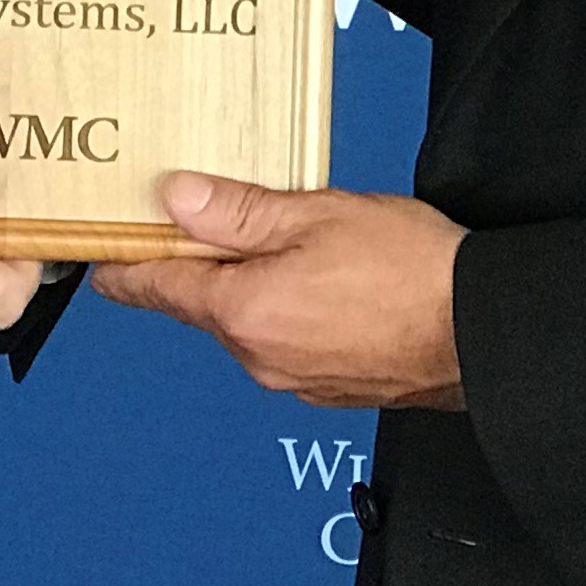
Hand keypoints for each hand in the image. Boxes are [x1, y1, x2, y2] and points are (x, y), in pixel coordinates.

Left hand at [95, 173, 466, 408]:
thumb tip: (175, 199)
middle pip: (204, 305)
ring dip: (253, 286)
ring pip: (249, 323)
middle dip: (203, 264)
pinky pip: (287, 342)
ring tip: (288, 240)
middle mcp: (259, 357)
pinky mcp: (330, 387)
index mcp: (243, 312)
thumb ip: (237, 212)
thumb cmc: (409, 271)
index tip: (103, 257)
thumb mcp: (315, 215)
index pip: (155, 291)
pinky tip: (325, 281)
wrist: (483, 334)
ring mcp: (295, 379)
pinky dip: (289, 311)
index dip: (125, 267)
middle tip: (211, 215)